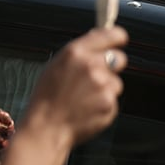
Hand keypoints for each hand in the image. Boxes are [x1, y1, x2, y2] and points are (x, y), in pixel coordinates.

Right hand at [0, 25, 127, 164]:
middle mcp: (91, 66)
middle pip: (120, 58)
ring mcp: (102, 85)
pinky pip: (112, 100)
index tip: (119, 42)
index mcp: (75, 53)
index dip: (117, 38)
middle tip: (97, 78)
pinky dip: (103, 105)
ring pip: (116, 83)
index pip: (112, 35)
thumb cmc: (47, 98)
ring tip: (82, 100)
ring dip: (105, 89)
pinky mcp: (109, 104)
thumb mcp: (56, 66)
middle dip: (113, 66)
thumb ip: (81, 51)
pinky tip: (86, 111)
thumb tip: (101, 34)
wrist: (44, 130)